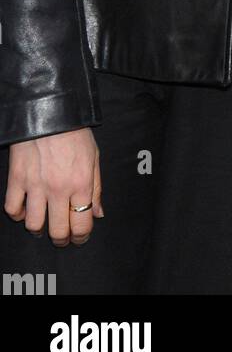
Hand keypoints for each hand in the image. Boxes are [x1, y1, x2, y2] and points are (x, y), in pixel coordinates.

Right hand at [4, 128, 102, 245]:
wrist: (50, 111)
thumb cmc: (75, 132)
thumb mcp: (94, 156)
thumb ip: (96, 187)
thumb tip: (98, 214)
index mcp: (81, 183)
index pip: (82, 224)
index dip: (82, 236)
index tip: (80, 237)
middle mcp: (58, 188)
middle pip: (58, 231)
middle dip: (62, 240)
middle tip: (63, 238)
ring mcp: (36, 185)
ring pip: (34, 225)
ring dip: (39, 229)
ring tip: (44, 224)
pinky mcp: (17, 179)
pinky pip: (12, 209)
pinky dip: (18, 214)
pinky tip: (26, 209)